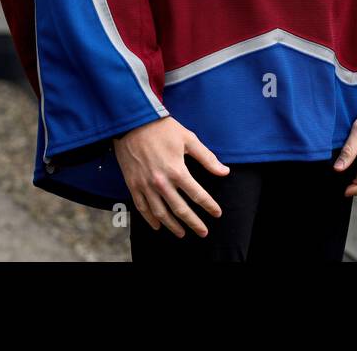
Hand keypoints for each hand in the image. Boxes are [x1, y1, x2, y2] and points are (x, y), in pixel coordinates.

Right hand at [112, 116, 228, 237]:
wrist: (132, 122)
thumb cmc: (162, 128)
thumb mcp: (188, 138)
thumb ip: (207, 158)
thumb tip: (224, 172)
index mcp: (177, 170)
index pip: (197, 195)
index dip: (209, 206)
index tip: (217, 213)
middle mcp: (161, 182)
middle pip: (180, 209)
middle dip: (193, 223)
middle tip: (203, 232)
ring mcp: (145, 185)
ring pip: (161, 213)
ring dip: (172, 226)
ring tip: (181, 233)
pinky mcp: (133, 185)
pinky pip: (141, 207)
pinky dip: (150, 219)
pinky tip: (157, 226)